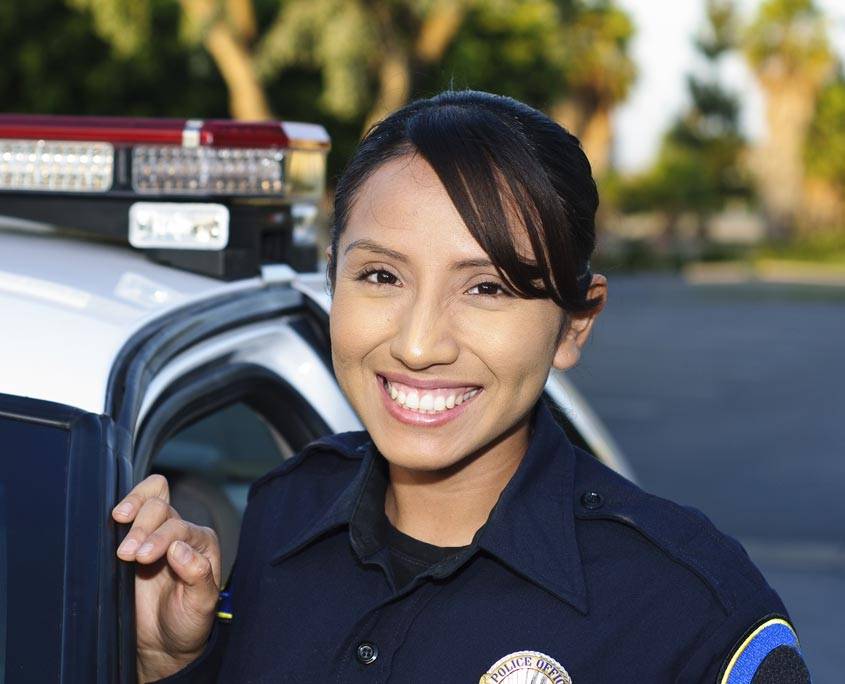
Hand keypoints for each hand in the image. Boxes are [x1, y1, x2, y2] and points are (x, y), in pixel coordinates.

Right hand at [112, 474, 221, 682]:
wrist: (164, 642)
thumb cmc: (188, 621)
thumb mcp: (202, 605)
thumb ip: (198, 575)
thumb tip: (179, 548)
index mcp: (200, 543)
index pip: (179, 526)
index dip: (160, 538)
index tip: (143, 558)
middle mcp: (181, 534)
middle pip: (160, 508)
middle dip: (142, 527)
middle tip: (126, 555)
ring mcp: (156, 536)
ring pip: (148, 501)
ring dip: (131, 511)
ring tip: (117, 532)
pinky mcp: (134, 543)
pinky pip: (130, 516)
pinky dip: (121, 513)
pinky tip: (111, 524)